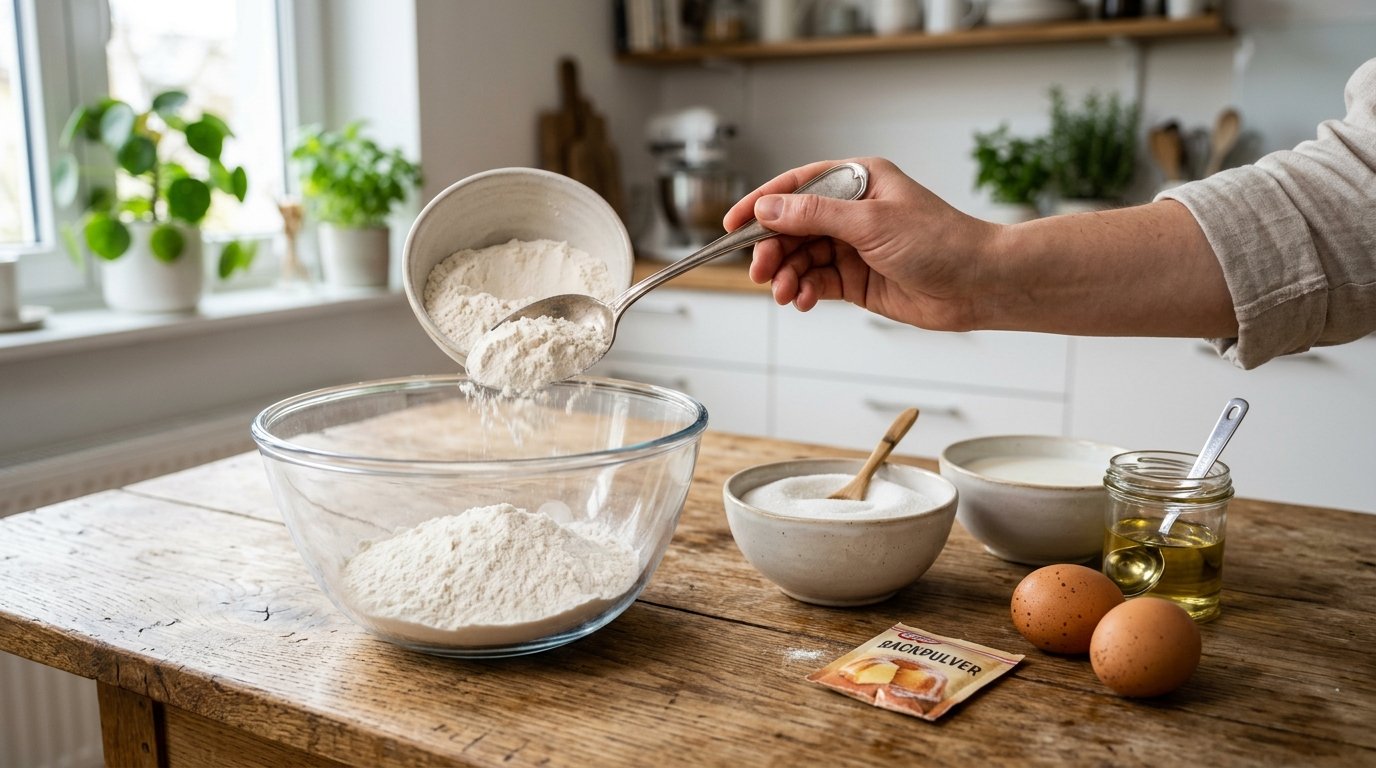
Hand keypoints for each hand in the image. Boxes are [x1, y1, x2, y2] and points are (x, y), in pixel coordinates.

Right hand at [723, 157, 998, 330]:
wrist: (978, 284)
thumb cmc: (940, 242)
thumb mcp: (871, 222)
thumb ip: (815, 215)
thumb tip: (768, 208)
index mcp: (858, 181)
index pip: (796, 186)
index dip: (761, 204)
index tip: (732, 224)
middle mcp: (853, 211)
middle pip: (793, 227)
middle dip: (773, 249)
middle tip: (760, 270)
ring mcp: (854, 246)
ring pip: (802, 258)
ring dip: (787, 275)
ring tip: (783, 293)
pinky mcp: (858, 279)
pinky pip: (817, 282)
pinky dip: (804, 291)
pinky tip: (801, 301)